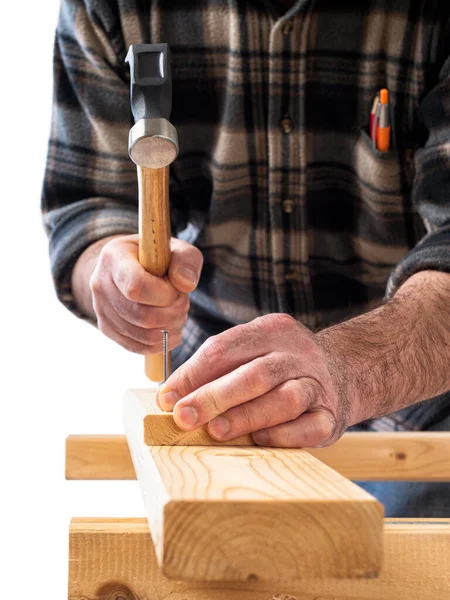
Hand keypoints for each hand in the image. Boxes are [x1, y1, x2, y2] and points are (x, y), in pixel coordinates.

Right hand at [89, 235, 202, 353]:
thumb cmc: (157, 257)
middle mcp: (100, 283)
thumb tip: (186, 284)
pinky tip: (170, 331)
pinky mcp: (106, 327)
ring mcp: (100, 308)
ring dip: (169, 329)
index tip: (176, 289)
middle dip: (173, 314)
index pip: (136, 286)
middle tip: (183, 304)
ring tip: (177, 315)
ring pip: (141, 335)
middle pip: (142, 315)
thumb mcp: (176, 249)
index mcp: (114, 257)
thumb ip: (186, 260)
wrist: (131, 266)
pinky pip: (135, 346)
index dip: (164, 294)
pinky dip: (159, 344)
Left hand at [156, 314, 351, 447]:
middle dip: (215, 396)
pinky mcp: (330, 415)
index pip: (225, 347)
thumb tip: (170, 396)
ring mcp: (317, 384)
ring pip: (284, 399)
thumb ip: (215, 368)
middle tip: (184, 417)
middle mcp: (297, 353)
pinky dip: (282, 435)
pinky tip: (259, 441)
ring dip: (247, 416)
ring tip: (217, 431)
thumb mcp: (252, 351)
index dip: (193, 374)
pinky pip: (309, 427)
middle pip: (255, 373)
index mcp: (271, 330)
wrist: (344, 369)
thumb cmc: (280, 365)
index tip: (167, 398)